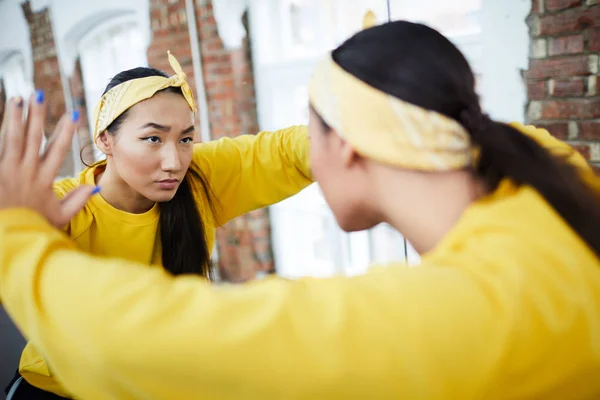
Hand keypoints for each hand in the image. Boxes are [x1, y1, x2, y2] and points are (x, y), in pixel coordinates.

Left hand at [0, 91, 97, 227]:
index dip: (67, 131)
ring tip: (17, 99)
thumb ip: (77, 201)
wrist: (8, 233)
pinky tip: (3, 119)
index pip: (58, 151)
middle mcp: (26, 172)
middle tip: (38, 94)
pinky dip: (0, 131)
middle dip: (37, 115)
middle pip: (33, 138)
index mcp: (44, 180)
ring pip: (12, 138)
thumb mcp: (60, 217)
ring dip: (14, 117)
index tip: (74, 114)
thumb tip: (95, 187)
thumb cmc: (33, 226)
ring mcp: (7, 170)